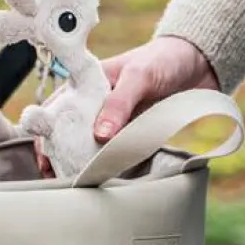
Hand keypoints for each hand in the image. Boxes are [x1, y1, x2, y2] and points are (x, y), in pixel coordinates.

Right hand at [34, 35, 217, 175]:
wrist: (199, 63)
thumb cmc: (163, 59)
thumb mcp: (138, 76)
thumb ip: (118, 103)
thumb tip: (100, 135)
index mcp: (87, 84)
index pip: (56, 110)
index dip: (46, 133)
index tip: (45, 156)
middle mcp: (96, 104)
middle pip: (70, 134)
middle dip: (61, 156)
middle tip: (59, 178)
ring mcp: (115, 121)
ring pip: (91, 147)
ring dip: (85, 164)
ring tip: (79, 184)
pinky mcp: (133, 134)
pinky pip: (117, 153)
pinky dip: (111, 166)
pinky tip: (106, 179)